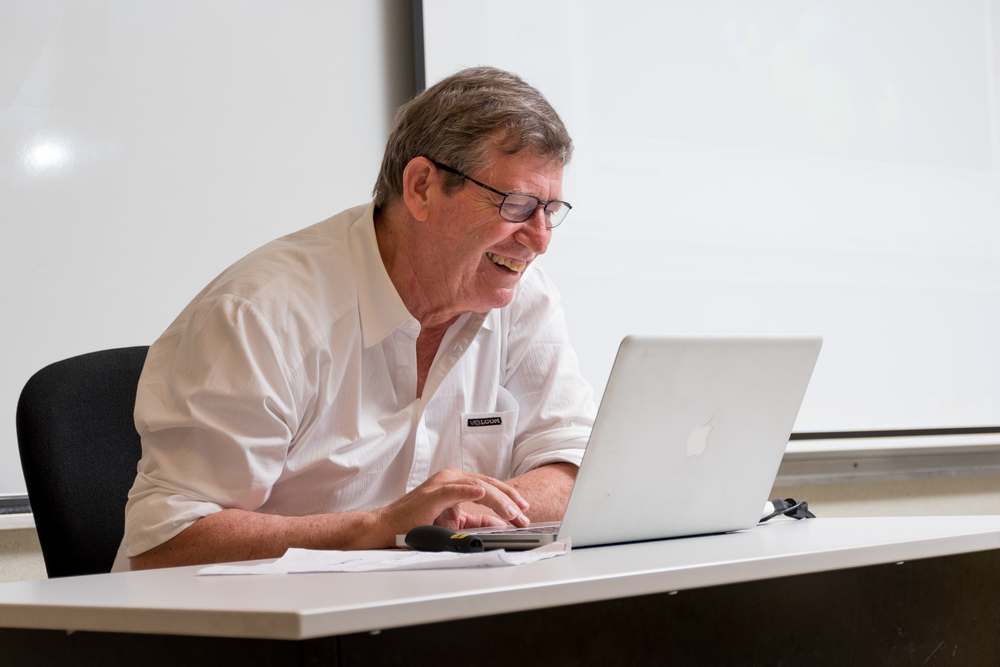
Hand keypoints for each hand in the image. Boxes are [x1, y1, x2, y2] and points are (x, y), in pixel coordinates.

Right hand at [377, 467, 529, 539]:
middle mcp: (450, 479)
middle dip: (509, 499)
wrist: (388, 527)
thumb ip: (477, 522)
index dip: (508, 498)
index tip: (523, 511)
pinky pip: (454, 489)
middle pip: (487, 484)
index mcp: (456, 483)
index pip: (489, 487)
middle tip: (524, 514)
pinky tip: (482, 492)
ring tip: (512, 511)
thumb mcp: (455, 523)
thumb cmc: (416, 524)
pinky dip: (469, 490)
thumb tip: (501, 524)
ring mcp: (441, 484)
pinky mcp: (432, 493)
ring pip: (477, 486)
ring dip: (498, 499)